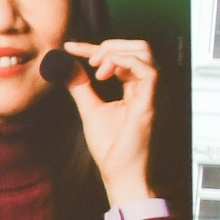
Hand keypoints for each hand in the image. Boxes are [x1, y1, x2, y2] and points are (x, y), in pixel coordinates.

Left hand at [60, 40, 162, 209]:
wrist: (121, 174)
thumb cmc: (112, 148)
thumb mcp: (90, 109)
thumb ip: (80, 86)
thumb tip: (66, 66)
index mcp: (135, 88)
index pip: (121, 56)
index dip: (94, 47)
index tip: (70, 47)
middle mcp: (148, 87)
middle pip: (139, 46)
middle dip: (109, 45)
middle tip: (88, 59)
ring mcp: (153, 93)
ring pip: (144, 52)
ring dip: (115, 53)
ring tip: (97, 70)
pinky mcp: (152, 103)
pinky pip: (148, 70)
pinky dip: (123, 62)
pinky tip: (104, 74)